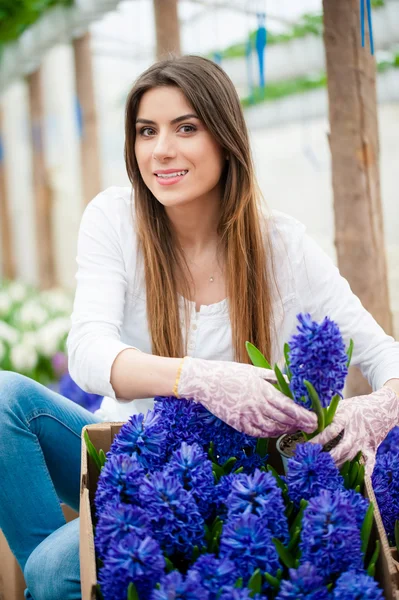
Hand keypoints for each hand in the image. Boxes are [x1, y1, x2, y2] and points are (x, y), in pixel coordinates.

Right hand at [177, 357, 316, 437]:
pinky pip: (257, 433)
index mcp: (262, 391)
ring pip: (272, 429)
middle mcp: (256, 406)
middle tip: (311, 427)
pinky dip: (269, 433)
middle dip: (300, 424)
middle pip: (284, 420)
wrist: (205, 381)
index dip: (304, 415)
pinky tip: (275, 431)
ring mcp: (246, 417)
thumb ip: (275, 377)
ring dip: (286, 430)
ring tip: (295, 429)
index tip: (315, 419)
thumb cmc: (231, 372)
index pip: (289, 407)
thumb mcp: (254, 371)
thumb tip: (294, 381)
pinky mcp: (237, 424)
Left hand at [311, 387, 398, 474]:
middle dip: (330, 457)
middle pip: (343, 447)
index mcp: (346, 418)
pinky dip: (364, 471)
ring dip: (339, 465)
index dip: (319, 440)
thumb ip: (326, 414)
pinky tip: (355, 480)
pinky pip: (369, 462)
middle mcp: (355, 431)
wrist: (379, 409)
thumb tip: (308, 423)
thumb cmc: (355, 407)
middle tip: (317, 463)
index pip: (331, 431)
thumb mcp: (341, 406)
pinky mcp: (372, 448)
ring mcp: (364, 441)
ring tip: (326, 472)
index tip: (307, 447)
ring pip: (352, 457)